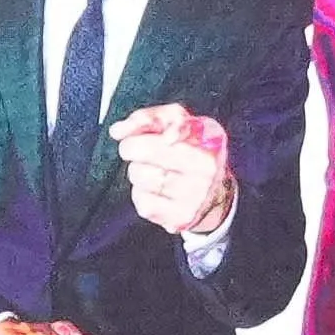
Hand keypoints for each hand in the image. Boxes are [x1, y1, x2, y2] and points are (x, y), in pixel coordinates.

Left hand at [111, 101, 231, 238]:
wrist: (216, 193)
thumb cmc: (194, 152)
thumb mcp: (182, 123)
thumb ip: (150, 117)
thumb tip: (118, 130)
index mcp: (209, 143)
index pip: (164, 128)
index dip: (144, 127)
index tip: (147, 132)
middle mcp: (205, 171)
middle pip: (141, 151)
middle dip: (133, 147)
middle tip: (142, 149)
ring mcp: (193, 197)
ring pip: (137, 174)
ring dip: (139, 170)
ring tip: (158, 171)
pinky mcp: (178, 217)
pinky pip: (140, 198)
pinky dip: (142, 192)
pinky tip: (158, 191)